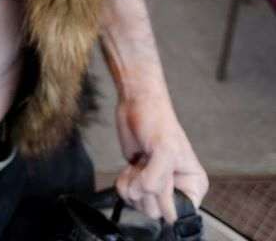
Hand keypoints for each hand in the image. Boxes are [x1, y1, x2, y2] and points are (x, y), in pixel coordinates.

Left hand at [114, 92, 208, 223]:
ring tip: (141, 162)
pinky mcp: (138, 181)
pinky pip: (126, 196)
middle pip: (155, 213)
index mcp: (193, 185)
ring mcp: (155, 186)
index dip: (164, 199)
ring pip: (139, 205)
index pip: (179, 213)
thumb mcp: (165, 150)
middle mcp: (176, 189)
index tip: (161, 177)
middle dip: (144, 189)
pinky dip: (124, 181)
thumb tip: (144, 195)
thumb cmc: (157, 120)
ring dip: (133, 183)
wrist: (136, 104)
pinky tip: (132, 165)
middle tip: (148, 165)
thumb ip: (157, 179)